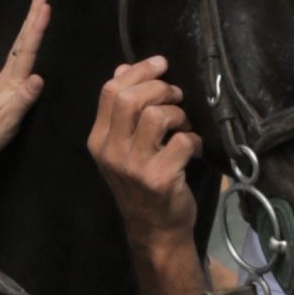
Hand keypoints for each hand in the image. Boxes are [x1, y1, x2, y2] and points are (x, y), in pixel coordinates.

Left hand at [0, 0, 49, 169]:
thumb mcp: (6, 121)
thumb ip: (22, 99)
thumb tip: (38, 77)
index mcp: (10, 81)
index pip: (27, 49)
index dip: (37, 27)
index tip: (46, 4)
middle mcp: (7, 75)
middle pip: (22, 39)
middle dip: (33, 13)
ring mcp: (4, 80)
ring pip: (20, 45)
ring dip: (30, 24)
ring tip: (40, 6)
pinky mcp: (3, 87)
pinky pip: (19, 56)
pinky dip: (27, 42)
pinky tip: (28, 42)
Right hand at [87, 58, 201, 246]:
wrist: (154, 230)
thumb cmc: (141, 184)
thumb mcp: (123, 147)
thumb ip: (121, 110)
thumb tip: (122, 68)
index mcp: (98, 139)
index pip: (110, 91)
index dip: (139, 71)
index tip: (161, 64)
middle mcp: (111, 151)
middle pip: (130, 98)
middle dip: (161, 88)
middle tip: (176, 97)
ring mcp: (134, 166)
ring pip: (157, 116)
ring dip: (179, 114)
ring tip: (183, 126)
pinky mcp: (159, 178)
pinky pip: (182, 141)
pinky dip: (194, 140)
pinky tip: (193, 150)